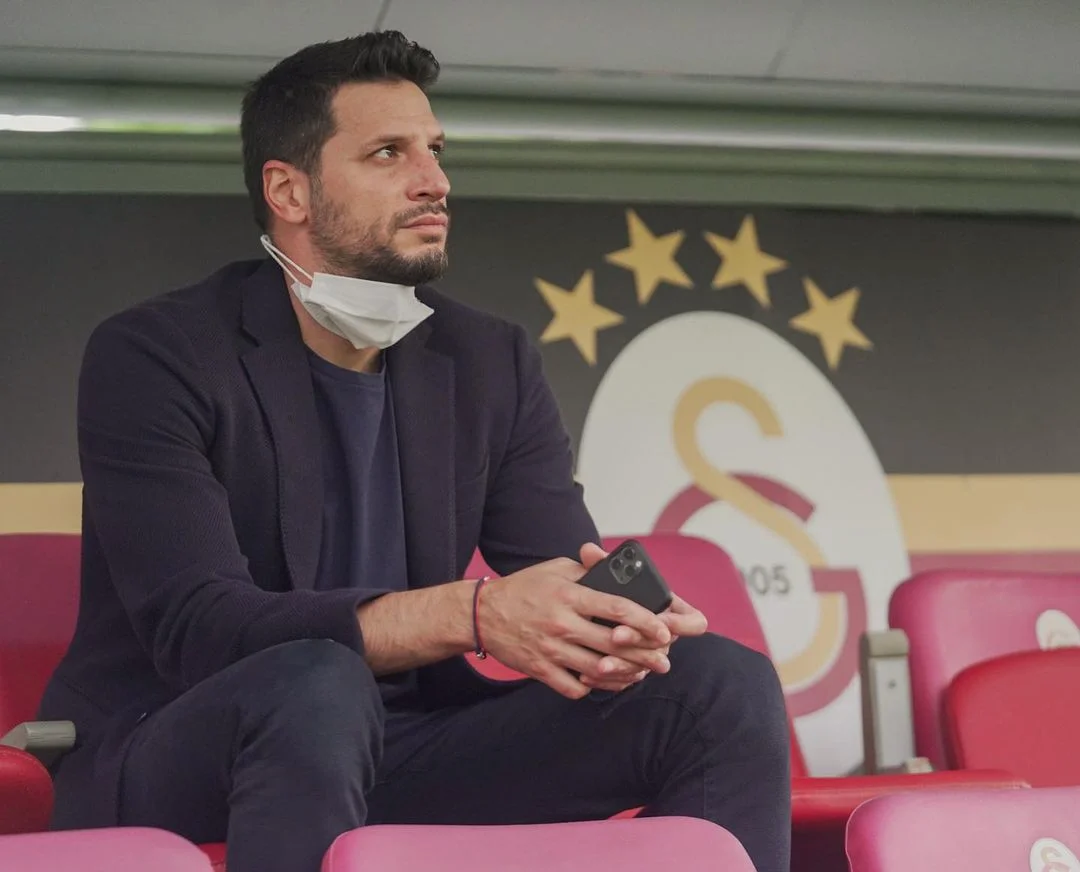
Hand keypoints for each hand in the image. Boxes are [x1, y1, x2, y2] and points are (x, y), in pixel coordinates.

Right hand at [476, 544, 673, 699]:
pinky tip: (603, 681)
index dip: (646, 622)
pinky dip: (593, 687)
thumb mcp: (556, 569)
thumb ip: (588, 572)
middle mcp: (562, 623)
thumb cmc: (524, 587)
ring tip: (640, 674)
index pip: (617, 608)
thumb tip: (619, 575)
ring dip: (624, 675)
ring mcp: (551, 649)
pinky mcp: (540, 670)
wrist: (482, 613)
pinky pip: (575, 687)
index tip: (664, 631)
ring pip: (598, 670)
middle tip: (663, 661)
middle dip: (645, 655)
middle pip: (614, 644)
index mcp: (570, 595)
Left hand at [583, 547, 708, 691]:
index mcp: (670, 611)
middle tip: (616, 635)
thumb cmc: (607, 592)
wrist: (590, 618)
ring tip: (599, 663)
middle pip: (663, 645)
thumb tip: (588, 550)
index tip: (659, 620)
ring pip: (643, 667)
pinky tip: (587, 675)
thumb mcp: (605, 577)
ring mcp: (649, 657)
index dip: (681, 623)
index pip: (695, 622)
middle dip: (638, 640)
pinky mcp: (630, 672)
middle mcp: (664, 637)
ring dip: (622, 665)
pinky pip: (625, 680)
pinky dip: (608, 679)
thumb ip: (601, 564)